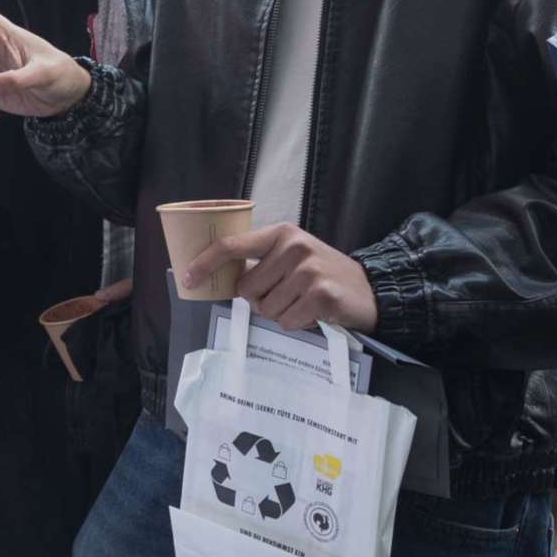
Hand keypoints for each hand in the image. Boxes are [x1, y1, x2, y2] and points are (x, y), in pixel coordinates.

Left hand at [188, 223, 377, 331]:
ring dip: (280, 312)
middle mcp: (294, 248)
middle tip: (285, 294)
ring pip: (265, 308)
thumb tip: (217, 275)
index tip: (187, 279)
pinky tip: (313, 312)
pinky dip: (296, 323)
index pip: (231, 247)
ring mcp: (308, 271)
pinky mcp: (321, 296)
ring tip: (302, 301)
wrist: (370, 290)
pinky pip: (286, 321)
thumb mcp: (292, 255)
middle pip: (246, 289)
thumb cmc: (322, 273)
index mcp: (281, 234)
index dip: (205, 264)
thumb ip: (260, 260)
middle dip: (259, 299)